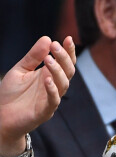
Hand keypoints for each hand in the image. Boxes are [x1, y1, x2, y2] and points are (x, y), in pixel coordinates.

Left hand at [0, 36, 74, 155]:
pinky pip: (53, 101)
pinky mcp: (44, 112)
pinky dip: (52, 90)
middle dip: (64, 58)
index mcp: (49, 76)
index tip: (68, 38)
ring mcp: (50, 100)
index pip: (65, 63)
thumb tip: (47, 38)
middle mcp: (53, 87)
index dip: (68, 52)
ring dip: (58, 71)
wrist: (1, 117)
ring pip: (63, 85)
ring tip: (48, 59)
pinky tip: (47, 79)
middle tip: (55, 46)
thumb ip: (33, 56)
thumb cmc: (11, 94)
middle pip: (68, 72)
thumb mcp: (20, 70)